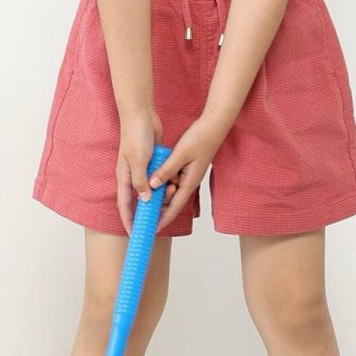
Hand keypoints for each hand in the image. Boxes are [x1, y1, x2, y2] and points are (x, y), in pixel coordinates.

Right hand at [117, 107, 164, 236]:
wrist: (141, 115)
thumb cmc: (135, 136)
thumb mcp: (138, 162)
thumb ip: (141, 182)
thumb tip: (144, 200)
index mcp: (124, 176)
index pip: (124, 205)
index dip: (129, 220)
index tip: (134, 234)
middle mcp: (131, 175)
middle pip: (138, 200)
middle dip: (147, 211)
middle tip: (157, 222)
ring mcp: (141, 168)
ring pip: (151, 189)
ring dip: (160, 194)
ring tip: (171, 195)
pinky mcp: (151, 161)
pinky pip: (158, 177)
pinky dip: (165, 181)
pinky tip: (173, 182)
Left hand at [147, 114, 225, 234]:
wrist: (213, 125)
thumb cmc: (200, 139)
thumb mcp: (180, 154)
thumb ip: (166, 170)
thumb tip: (153, 185)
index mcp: (189, 182)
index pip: (174, 207)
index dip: (163, 219)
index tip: (153, 229)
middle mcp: (189, 181)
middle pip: (171, 200)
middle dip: (158, 207)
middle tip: (142, 212)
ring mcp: (188, 174)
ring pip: (170, 188)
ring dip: (159, 191)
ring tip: (145, 192)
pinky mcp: (186, 166)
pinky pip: (172, 177)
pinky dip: (163, 179)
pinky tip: (154, 174)